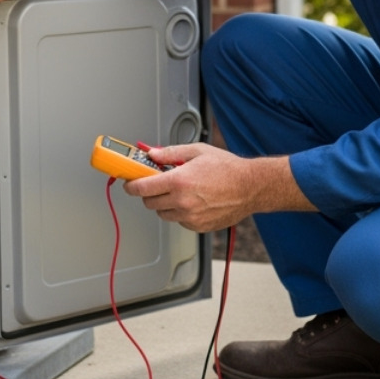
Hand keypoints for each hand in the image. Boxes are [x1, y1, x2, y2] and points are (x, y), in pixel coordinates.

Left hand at [120, 144, 312, 232]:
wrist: (250, 187)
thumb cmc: (228, 168)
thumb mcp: (197, 151)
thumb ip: (170, 153)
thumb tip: (152, 154)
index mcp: (178, 181)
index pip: (141, 188)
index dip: (131, 185)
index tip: (129, 183)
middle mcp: (182, 201)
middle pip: (149, 202)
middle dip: (149, 192)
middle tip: (157, 183)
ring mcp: (189, 216)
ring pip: (162, 214)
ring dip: (164, 204)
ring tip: (179, 191)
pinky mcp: (197, 226)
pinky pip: (179, 221)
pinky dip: (180, 212)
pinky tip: (192, 200)